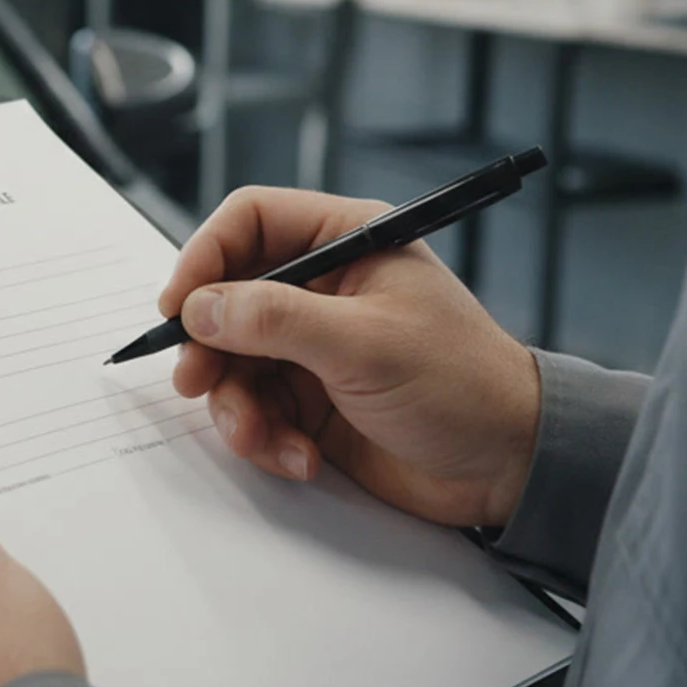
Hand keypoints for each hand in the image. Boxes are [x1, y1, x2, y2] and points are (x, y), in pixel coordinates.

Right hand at [161, 187, 541, 527]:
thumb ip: (276, 320)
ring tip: (261, 437)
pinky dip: (265, 437)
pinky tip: (300, 457)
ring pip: (233, 361)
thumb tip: (202, 306)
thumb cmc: (462, 385)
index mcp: (349, 243)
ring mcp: (315, 346)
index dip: (206, 254)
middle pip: (228, 295)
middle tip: (197, 380)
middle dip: (210, 344)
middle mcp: (325, 288)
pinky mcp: (311, 399)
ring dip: (236, 405)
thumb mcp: (364, 343)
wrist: (507, 465)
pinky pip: (255, 409)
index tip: (179, 303)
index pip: (252, 221)